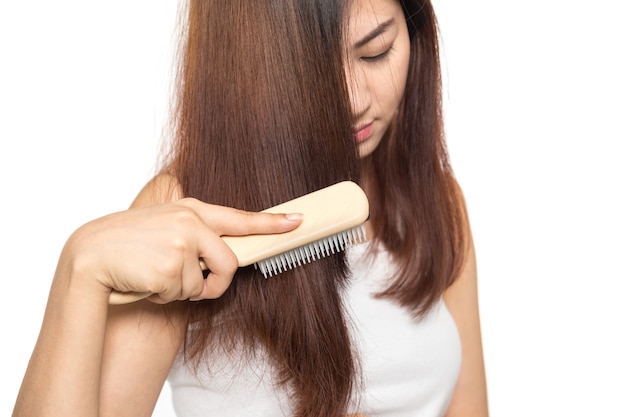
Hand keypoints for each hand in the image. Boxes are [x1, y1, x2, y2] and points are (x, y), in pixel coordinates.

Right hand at [61, 198, 301, 302]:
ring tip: (154, 274)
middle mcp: (190, 222)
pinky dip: (166, 297)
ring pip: (202, 284)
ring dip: (181, 290)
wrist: (90, 254)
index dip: (271, 222)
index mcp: (191, 210)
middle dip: (216, 283)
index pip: (239, 217)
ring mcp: (181, 242)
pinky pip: (183, 295)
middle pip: (229, 263)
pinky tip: (146, 281)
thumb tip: (225, 256)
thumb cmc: (128, 244)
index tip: (297, 221)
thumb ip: (196, 234)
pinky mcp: (171, 266)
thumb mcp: (165, 227)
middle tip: (194, 286)